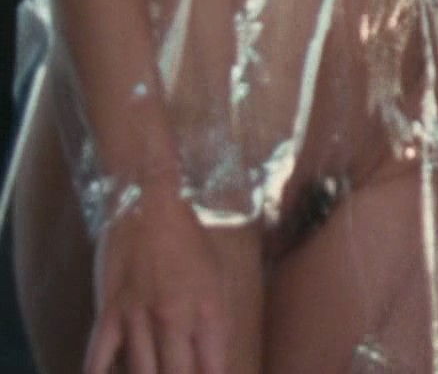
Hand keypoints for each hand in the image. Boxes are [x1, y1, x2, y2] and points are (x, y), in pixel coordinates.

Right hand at [84, 183, 226, 373]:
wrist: (149, 202)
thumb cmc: (189, 238)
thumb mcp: (218, 275)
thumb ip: (217, 320)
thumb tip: (212, 361)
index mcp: (206, 308)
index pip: (212, 369)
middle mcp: (173, 319)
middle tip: (177, 373)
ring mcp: (138, 316)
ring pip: (141, 373)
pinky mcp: (110, 310)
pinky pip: (99, 354)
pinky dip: (98, 373)